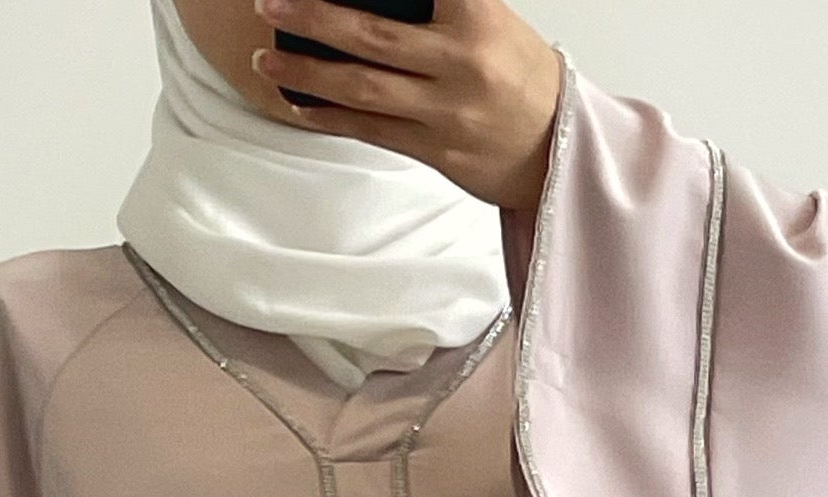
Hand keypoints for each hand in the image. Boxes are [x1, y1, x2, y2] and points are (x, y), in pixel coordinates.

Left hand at [251, 0, 563, 215]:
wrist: (559, 149)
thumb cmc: (520, 77)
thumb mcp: (491, 19)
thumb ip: (439, 7)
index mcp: (478, 17)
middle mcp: (461, 64)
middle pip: (371, 37)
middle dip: (313, 19)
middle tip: (270, 5)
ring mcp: (446, 112)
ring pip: (362, 90)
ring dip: (307, 75)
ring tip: (268, 60)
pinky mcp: (436, 151)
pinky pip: (371, 131)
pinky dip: (330, 117)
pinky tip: (300, 104)